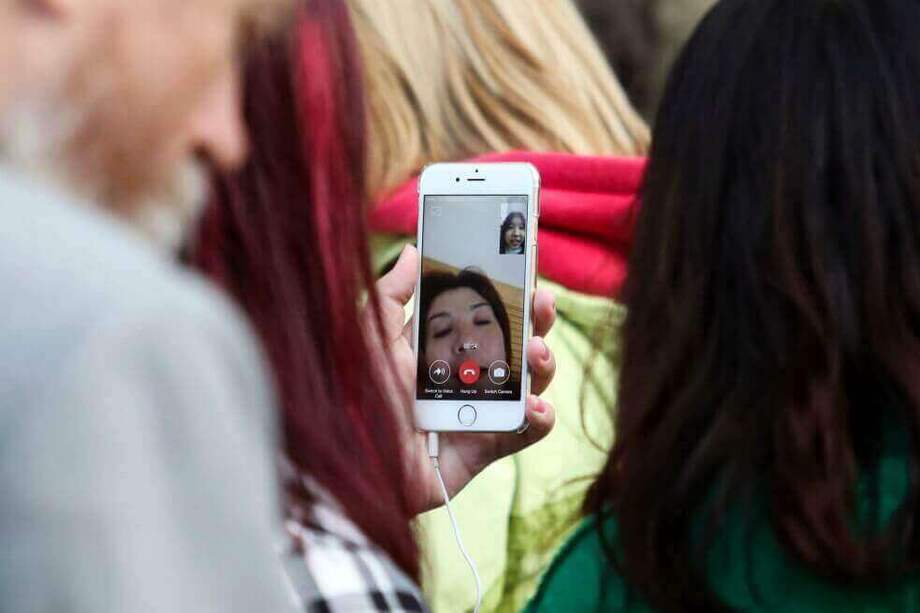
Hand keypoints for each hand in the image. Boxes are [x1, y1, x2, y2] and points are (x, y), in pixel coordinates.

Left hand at [373, 245, 557, 513]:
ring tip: (537, 353)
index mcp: (436, 347)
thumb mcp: (370, 337)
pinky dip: (538, 417)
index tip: (525, 267)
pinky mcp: (484, 447)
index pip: (481, 314)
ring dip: (542, 364)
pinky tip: (534, 405)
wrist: (350, 461)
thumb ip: (392, 294)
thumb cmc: (353, 396)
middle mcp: (462, 376)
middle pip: (513, 344)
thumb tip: (412, 250)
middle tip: (542, 302)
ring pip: (527, 383)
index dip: (506, 293)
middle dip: (535, 321)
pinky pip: (523, 431)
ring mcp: (476, 412)